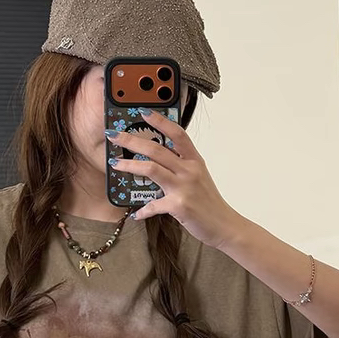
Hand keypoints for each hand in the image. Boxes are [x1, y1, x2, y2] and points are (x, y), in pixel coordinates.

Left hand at [111, 111, 243, 248]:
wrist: (224, 225)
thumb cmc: (209, 202)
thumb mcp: (199, 177)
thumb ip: (181, 165)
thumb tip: (157, 157)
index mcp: (194, 160)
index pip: (177, 133)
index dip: (160, 121)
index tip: (143, 112)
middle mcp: (189, 170)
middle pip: (156, 149)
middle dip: (131, 140)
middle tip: (114, 135)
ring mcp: (184, 187)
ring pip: (151, 169)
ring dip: (129, 165)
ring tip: (115, 164)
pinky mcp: (178, 205)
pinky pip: (153, 205)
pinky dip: (143, 210)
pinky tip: (136, 213)